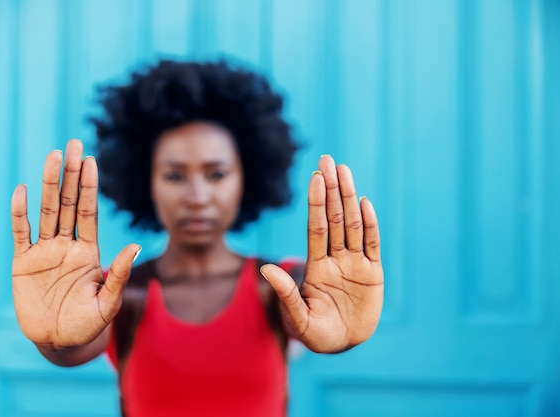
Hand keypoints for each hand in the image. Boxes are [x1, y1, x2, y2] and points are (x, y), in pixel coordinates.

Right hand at [11, 139, 139, 350]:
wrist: (60, 343)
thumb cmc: (88, 325)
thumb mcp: (108, 302)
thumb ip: (118, 274)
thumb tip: (136, 246)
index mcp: (89, 251)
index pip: (89, 211)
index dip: (90, 186)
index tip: (92, 161)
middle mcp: (67, 245)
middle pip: (69, 203)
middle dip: (72, 174)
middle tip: (74, 144)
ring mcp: (45, 251)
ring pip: (47, 211)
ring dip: (50, 184)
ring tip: (54, 156)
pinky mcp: (23, 263)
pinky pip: (21, 233)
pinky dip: (20, 213)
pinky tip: (23, 190)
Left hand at [261, 155, 383, 352]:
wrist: (343, 345)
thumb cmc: (316, 334)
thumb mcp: (298, 320)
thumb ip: (286, 295)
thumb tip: (266, 270)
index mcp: (316, 266)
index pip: (316, 228)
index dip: (316, 203)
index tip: (314, 178)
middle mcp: (335, 258)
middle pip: (333, 218)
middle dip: (331, 189)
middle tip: (328, 160)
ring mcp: (355, 263)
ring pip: (352, 224)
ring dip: (348, 198)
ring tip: (344, 171)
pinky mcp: (373, 273)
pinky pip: (372, 244)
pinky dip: (370, 224)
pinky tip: (364, 203)